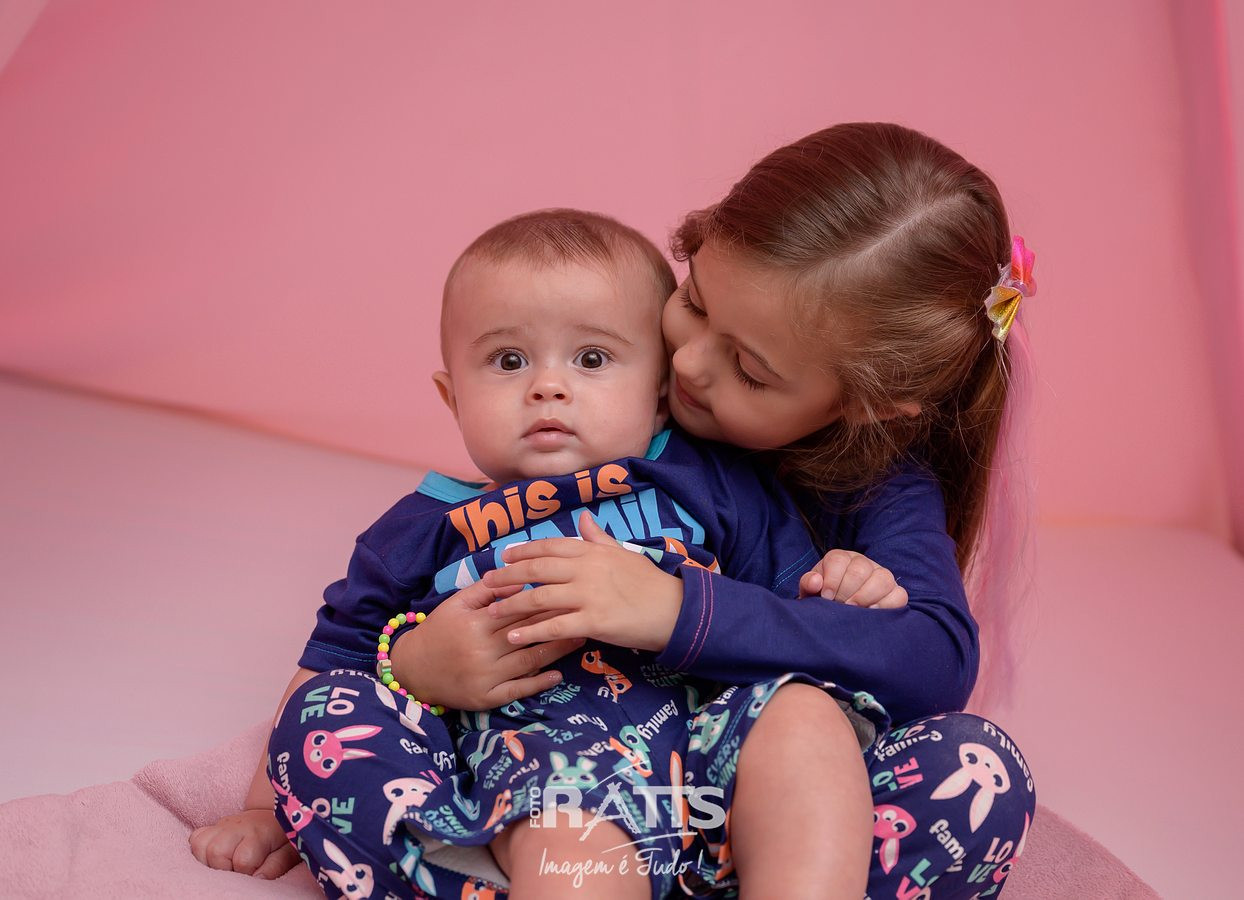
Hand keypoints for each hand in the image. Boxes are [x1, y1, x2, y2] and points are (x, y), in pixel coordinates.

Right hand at [189, 808, 299, 878]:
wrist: (275, 815)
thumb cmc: (283, 837)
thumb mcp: (288, 852)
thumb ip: (275, 866)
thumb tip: (257, 878)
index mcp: (259, 833)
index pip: (243, 860)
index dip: (247, 872)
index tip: (255, 871)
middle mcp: (237, 826)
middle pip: (215, 851)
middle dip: (224, 868)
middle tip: (238, 869)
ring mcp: (223, 825)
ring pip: (200, 845)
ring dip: (210, 861)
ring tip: (226, 864)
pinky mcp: (213, 826)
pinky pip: (195, 838)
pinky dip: (200, 851)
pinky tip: (216, 857)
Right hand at [390, 578, 585, 710]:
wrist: (414, 670)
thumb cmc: (440, 630)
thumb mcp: (457, 603)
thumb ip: (487, 589)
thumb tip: (521, 579)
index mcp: (476, 622)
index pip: (519, 608)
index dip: (547, 599)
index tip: (571, 591)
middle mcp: (482, 650)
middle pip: (529, 632)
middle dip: (559, 621)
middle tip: (587, 611)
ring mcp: (486, 676)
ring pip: (529, 660)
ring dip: (558, 650)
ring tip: (582, 639)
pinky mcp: (486, 698)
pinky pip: (518, 691)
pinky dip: (539, 683)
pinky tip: (558, 675)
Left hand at [478, 511, 682, 651]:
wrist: (675, 609)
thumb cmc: (649, 582)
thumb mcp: (623, 552)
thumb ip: (599, 537)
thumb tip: (584, 517)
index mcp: (592, 551)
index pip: (549, 547)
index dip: (523, 551)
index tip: (504, 557)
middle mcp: (586, 569)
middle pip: (536, 570)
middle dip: (507, 576)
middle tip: (487, 584)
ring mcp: (588, 595)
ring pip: (539, 598)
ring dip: (512, 604)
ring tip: (493, 612)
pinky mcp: (593, 622)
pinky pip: (554, 627)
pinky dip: (530, 632)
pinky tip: (513, 636)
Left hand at [798, 549, 907, 608]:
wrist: (837, 611)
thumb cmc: (823, 599)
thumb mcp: (811, 591)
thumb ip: (809, 584)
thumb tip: (816, 581)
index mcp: (840, 558)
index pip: (838, 560)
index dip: (832, 579)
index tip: (826, 597)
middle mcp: (862, 563)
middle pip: (860, 569)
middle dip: (847, 590)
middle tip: (840, 606)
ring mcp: (881, 576)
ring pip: (883, 578)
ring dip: (867, 596)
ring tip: (854, 610)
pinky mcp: (895, 592)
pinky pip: (899, 595)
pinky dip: (887, 605)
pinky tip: (872, 613)